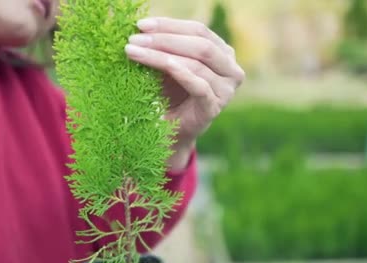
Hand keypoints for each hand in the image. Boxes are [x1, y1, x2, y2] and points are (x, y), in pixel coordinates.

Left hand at [124, 17, 244, 149]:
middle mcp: (231, 69)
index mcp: (223, 53)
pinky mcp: (214, 107)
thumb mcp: (168, 65)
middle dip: (165, 39)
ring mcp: (226, 90)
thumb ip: (165, 45)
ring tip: (135, 51)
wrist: (170, 133)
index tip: (141, 25)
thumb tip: (143, 26)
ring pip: (197, 63)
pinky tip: (164, 66)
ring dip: (162, 55)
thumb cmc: (170, 95)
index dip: (170, 25)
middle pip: (201, 44)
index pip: (199, 30)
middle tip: (136, 38)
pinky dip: (181, 73)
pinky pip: (200, 86)